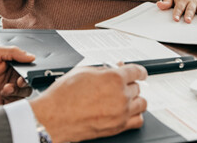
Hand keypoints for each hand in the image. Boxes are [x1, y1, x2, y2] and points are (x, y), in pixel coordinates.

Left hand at [0, 45, 33, 112]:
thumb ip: (12, 51)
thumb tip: (31, 56)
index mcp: (12, 64)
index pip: (27, 66)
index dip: (29, 69)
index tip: (27, 72)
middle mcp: (12, 76)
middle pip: (29, 80)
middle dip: (25, 81)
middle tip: (18, 82)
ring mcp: (10, 89)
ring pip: (25, 91)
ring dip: (18, 91)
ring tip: (5, 89)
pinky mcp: (7, 101)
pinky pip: (18, 102)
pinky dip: (14, 99)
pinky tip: (2, 94)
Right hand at [29, 64, 147, 142]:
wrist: (54, 117)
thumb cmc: (64, 96)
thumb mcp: (83, 72)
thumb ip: (102, 70)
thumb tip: (111, 70)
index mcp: (114, 78)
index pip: (136, 71)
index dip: (140, 71)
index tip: (141, 73)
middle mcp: (121, 95)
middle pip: (137, 87)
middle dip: (129, 84)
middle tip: (120, 85)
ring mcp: (121, 113)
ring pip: (141, 103)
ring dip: (135, 99)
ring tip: (125, 98)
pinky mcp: (118, 127)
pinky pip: (138, 120)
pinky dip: (136, 115)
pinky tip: (129, 112)